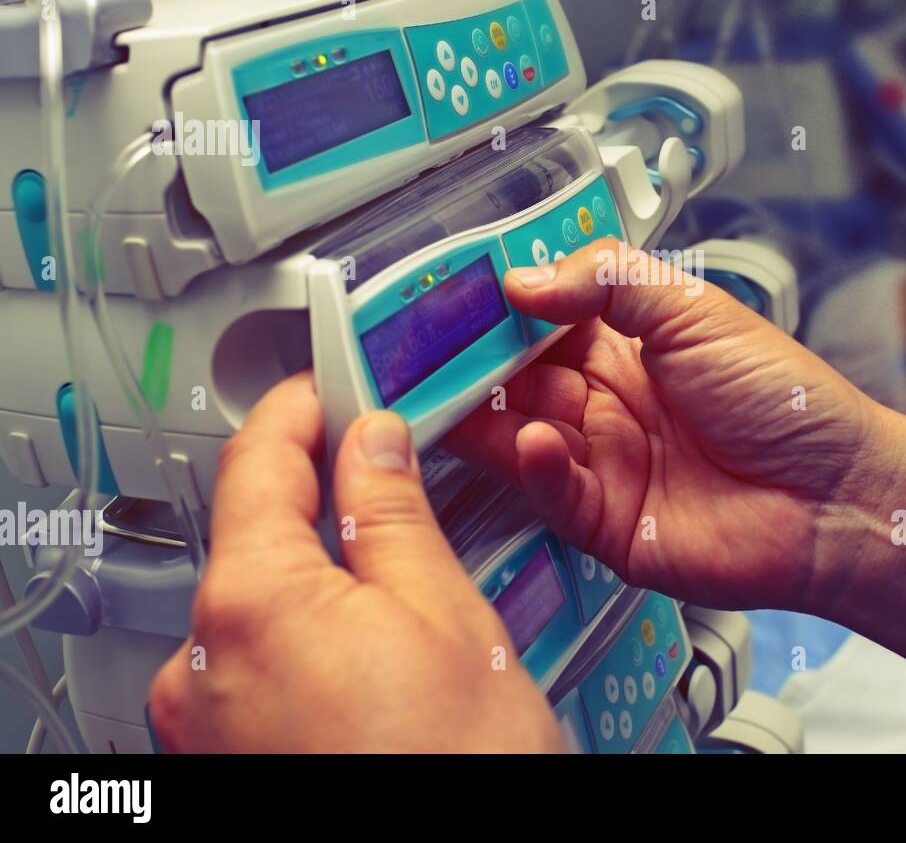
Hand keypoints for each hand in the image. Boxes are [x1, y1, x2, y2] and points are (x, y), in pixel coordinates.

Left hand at [148, 373, 562, 752]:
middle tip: (393, 476)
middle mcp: (198, 667)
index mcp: (248, 605)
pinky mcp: (222, 764)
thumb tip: (374, 443)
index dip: (301, 408)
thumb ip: (394, 512)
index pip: (260, 460)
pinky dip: (311, 643)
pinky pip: (259, 671)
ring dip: (324, 581)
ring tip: (408, 594)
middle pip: (257, 538)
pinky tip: (377, 662)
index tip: (329, 386)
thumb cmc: (455, 771)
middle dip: (323, 502)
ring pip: (262, 610)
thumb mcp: (445, 614)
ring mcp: (202, 727)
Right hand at [445, 241, 892, 612]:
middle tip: (424, 349)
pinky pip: (555, 494)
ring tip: (453, 395)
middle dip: (475, 365)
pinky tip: (540, 441)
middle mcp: (609, 406)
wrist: (836, 493)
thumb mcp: (696, 312)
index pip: (544, 324)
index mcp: (629, 349)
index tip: (453, 295)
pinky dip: (539, 468)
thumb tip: (525, 279)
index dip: (502, 311)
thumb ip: (610, 283)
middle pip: (521, 381)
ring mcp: (605, 465)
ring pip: (523, 437)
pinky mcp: (608, 524)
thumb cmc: (785, 399)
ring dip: (488, 417)